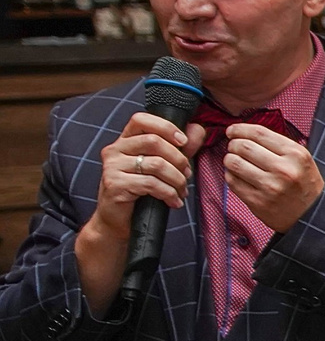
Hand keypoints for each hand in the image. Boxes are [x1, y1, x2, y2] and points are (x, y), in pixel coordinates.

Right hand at [80, 111, 199, 243]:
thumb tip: (197, 129)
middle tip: (187, 174)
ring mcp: (112, 166)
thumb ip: (179, 148)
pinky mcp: (115, 184)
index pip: (141, 119)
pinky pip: (151, 184)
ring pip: (156, 164)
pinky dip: (169, 193)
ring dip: (177, 179)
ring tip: (181, 190)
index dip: (166, 127)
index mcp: (125, 141)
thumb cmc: (142, 192)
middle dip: (179, 159)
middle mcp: (115, 149)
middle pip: (154, 142)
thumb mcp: (163, 166)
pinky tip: (174, 201)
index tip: (183, 141)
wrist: (120, 221)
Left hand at [219, 121, 324, 232]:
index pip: (259, 133)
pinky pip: (233, 181)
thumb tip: (244, 133)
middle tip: (234, 147)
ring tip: (234, 161)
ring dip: (229, 159)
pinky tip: (238, 175)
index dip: (240, 129)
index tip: (232, 131)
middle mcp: (283, 169)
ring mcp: (270, 187)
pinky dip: (230, 175)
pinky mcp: (258, 201)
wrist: (311, 215)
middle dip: (233, 144)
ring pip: (234, 163)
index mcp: (296, 154)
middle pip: (243, 146)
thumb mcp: (302, 159)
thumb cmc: (304, 184)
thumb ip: (278, 144)